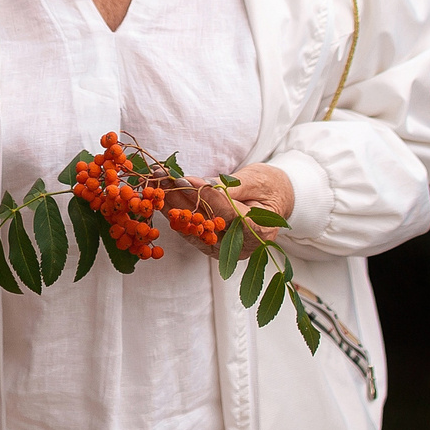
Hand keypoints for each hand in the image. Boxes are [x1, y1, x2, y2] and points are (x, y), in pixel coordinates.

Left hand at [160, 164, 295, 257]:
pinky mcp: (212, 246)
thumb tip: (205, 185)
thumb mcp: (258, 180)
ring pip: (193, 229)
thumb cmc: (270, 186)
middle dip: (181, 199)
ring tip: (155, 185)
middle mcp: (241, 247)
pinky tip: (159, 198)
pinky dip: (173, 214)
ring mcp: (226, 250)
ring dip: (171, 206)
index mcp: (260, 231)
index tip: (184, 180)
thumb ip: (232, 186)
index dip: (204, 197)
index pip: (227, 214)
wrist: (274, 199)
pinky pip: (189, 231)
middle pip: (205, 224)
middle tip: (162, 179)